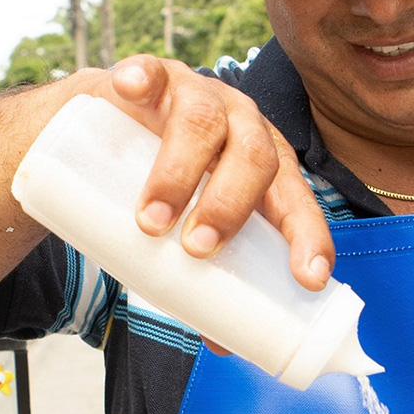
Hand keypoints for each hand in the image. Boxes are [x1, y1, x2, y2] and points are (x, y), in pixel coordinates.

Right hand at [100, 55, 334, 290]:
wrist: (105, 137)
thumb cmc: (161, 190)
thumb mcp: (187, 233)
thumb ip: (206, 276)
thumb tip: (227, 343)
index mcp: (264, 166)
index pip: (297, 200)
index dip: (308, 236)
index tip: (307, 278)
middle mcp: (241, 125)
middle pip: (256, 157)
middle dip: (230, 206)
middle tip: (197, 248)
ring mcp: (197, 94)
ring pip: (204, 120)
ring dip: (180, 171)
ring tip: (151, 219)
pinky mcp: (150, 77)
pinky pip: (150, 70)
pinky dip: (141, 77)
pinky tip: (130, 89)